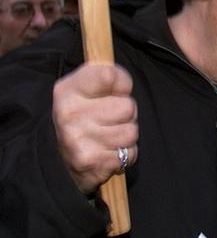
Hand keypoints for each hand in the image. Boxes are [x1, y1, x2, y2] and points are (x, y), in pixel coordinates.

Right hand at [52, 63, 138, 193]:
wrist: (64, 157)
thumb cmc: (85, 116)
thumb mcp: (90, 89)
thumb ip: (111, 77)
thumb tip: (124, 84)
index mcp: (68, 90)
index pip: (109, 76)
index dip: (122, 84)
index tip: (116, 91)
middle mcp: (69, 113)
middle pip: (127, 107)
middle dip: (127, 115)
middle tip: (111, 119)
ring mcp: (77, 139)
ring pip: (131, 132)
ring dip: (126, 136)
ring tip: (110, 136)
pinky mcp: (89, 161)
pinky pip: (129, 153)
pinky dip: (125, 154)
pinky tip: (108, 151)